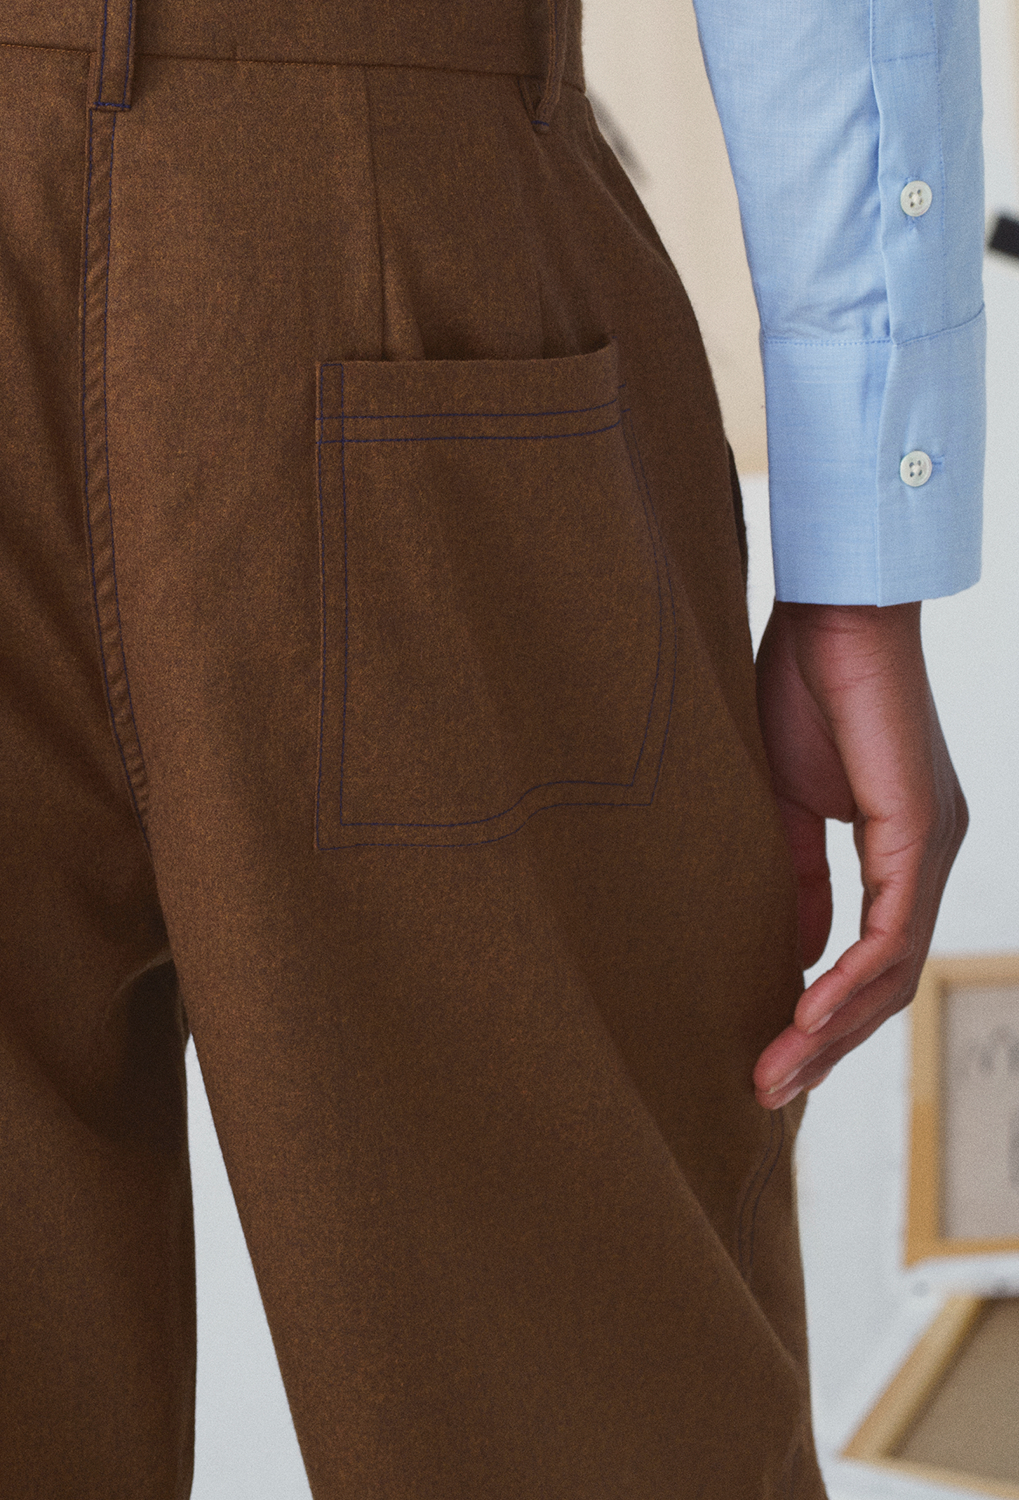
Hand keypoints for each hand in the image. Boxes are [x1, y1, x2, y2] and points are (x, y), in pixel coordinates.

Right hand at [753, 599, 966, 1111]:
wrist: (830, 608)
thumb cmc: (801, 681)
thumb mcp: (783, 799)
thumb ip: (796, 874)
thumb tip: (794, 950)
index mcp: (902, 845)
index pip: (871, 956)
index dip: (822, 1014)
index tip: (768, 1055)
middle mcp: (931, 854)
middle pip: (886, 981)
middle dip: (823, 1044)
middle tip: (765, 1090)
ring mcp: (933, 847)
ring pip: (891, 971)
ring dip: (830, 1030)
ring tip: (773, 1072)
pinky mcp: (919, 832)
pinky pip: (888, 932)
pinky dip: (845, 981)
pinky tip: (801, 1012)